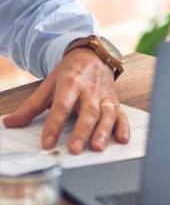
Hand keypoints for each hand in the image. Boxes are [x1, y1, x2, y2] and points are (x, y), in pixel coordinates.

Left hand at [3, 49, 129, 153]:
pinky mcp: (115, 102)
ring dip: (103, 131)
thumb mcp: (48, 84)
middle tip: (74, 149)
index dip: (54, 125)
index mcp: (70, 83)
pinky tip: (122, 139)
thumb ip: (31, 106)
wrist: (93, 55)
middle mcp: (90, 90)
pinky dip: (123, 127)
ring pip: (106, 114)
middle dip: (82, 131)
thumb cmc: (70, 73)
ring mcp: (104, 96)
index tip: (47, 143)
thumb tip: (10, 122)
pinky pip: (122, 115)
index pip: (61, 105)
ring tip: (96, 147)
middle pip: (87, 111)